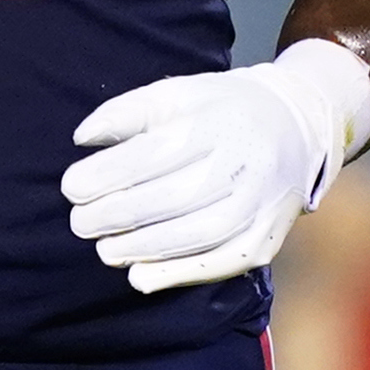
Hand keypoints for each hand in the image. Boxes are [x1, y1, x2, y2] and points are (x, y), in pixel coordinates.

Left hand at [63, 39, 369, 292]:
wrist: (298, 126)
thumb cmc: (222, 109)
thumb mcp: (179, 93)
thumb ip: (128, 111)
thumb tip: (83, 140)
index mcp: (219, 121)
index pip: (156, 152)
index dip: (108, 174)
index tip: (71, 186)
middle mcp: (246, 163)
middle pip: (176, 197)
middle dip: (119, 215)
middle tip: (80, 222)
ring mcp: (262, 204)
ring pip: (200, 234)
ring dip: (144, 249)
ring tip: (105, 250)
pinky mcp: (268, 237)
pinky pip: (223, 263)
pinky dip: (179, 274)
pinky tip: (142, 276)